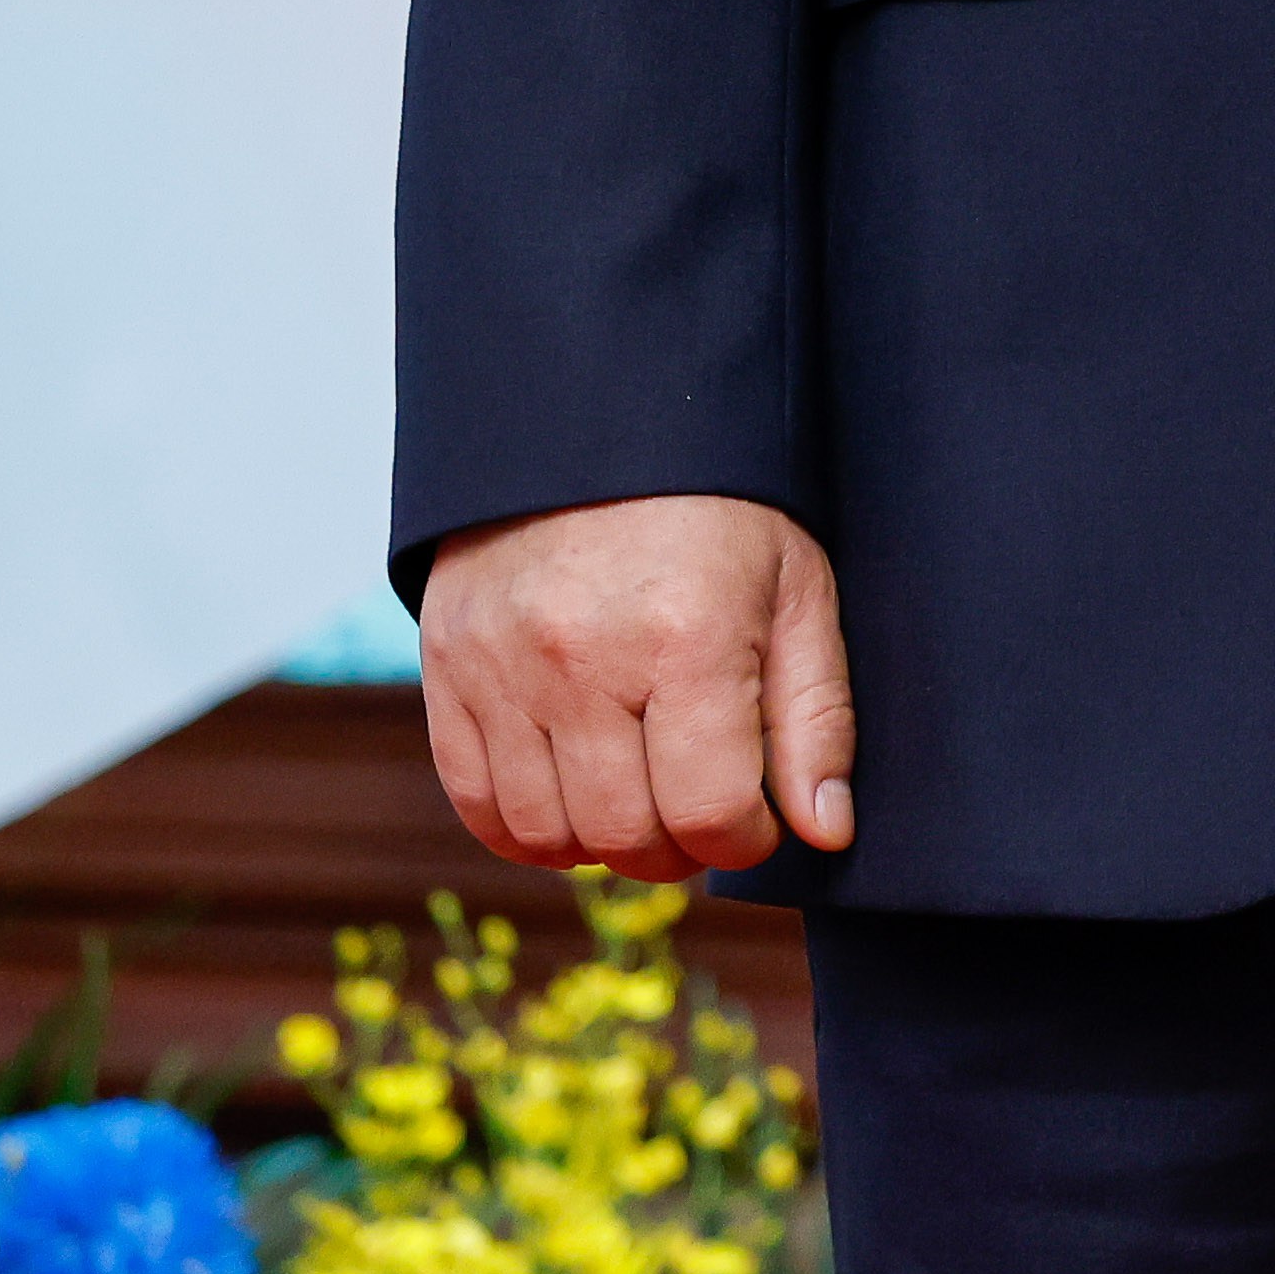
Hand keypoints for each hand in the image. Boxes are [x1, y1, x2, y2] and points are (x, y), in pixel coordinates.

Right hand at [417, 493, 854, 880]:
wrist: (601, 425)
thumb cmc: (720, 512)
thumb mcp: (798, 591)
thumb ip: (816, 719)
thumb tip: (825, 833)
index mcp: (686, 637)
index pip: (709, 814)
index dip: (744, 840)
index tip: (756, 818)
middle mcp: (582, 659)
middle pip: (624, 836)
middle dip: (678, 848)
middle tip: (701, 810)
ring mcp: (502, 667)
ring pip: (547, 833)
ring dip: (603, 843)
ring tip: (641, 798)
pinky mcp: (449, 668)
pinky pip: (477, 801)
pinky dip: (527, 828)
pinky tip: (574, 798)